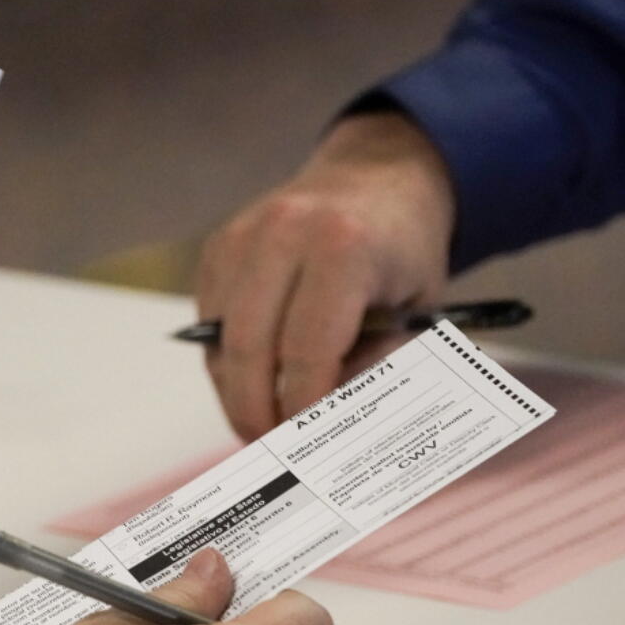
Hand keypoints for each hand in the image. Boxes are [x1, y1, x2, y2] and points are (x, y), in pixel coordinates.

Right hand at [197, 111, 454, 439]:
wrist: (375, 175)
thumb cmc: (403, 252)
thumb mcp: (414, 309)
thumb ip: (373, 366)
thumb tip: (324, 431)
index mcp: (343, 247)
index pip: (307, 350)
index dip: (302, 408)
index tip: (307, 447)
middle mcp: (283, 234)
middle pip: (249, 348)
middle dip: (256, 410)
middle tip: (271, 449)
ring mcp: (241, 237)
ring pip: (220, 341)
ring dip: (234, 392)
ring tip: (258, 425)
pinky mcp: (218, 247)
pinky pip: (210, 323)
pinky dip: (226, 363)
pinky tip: (251, 384)